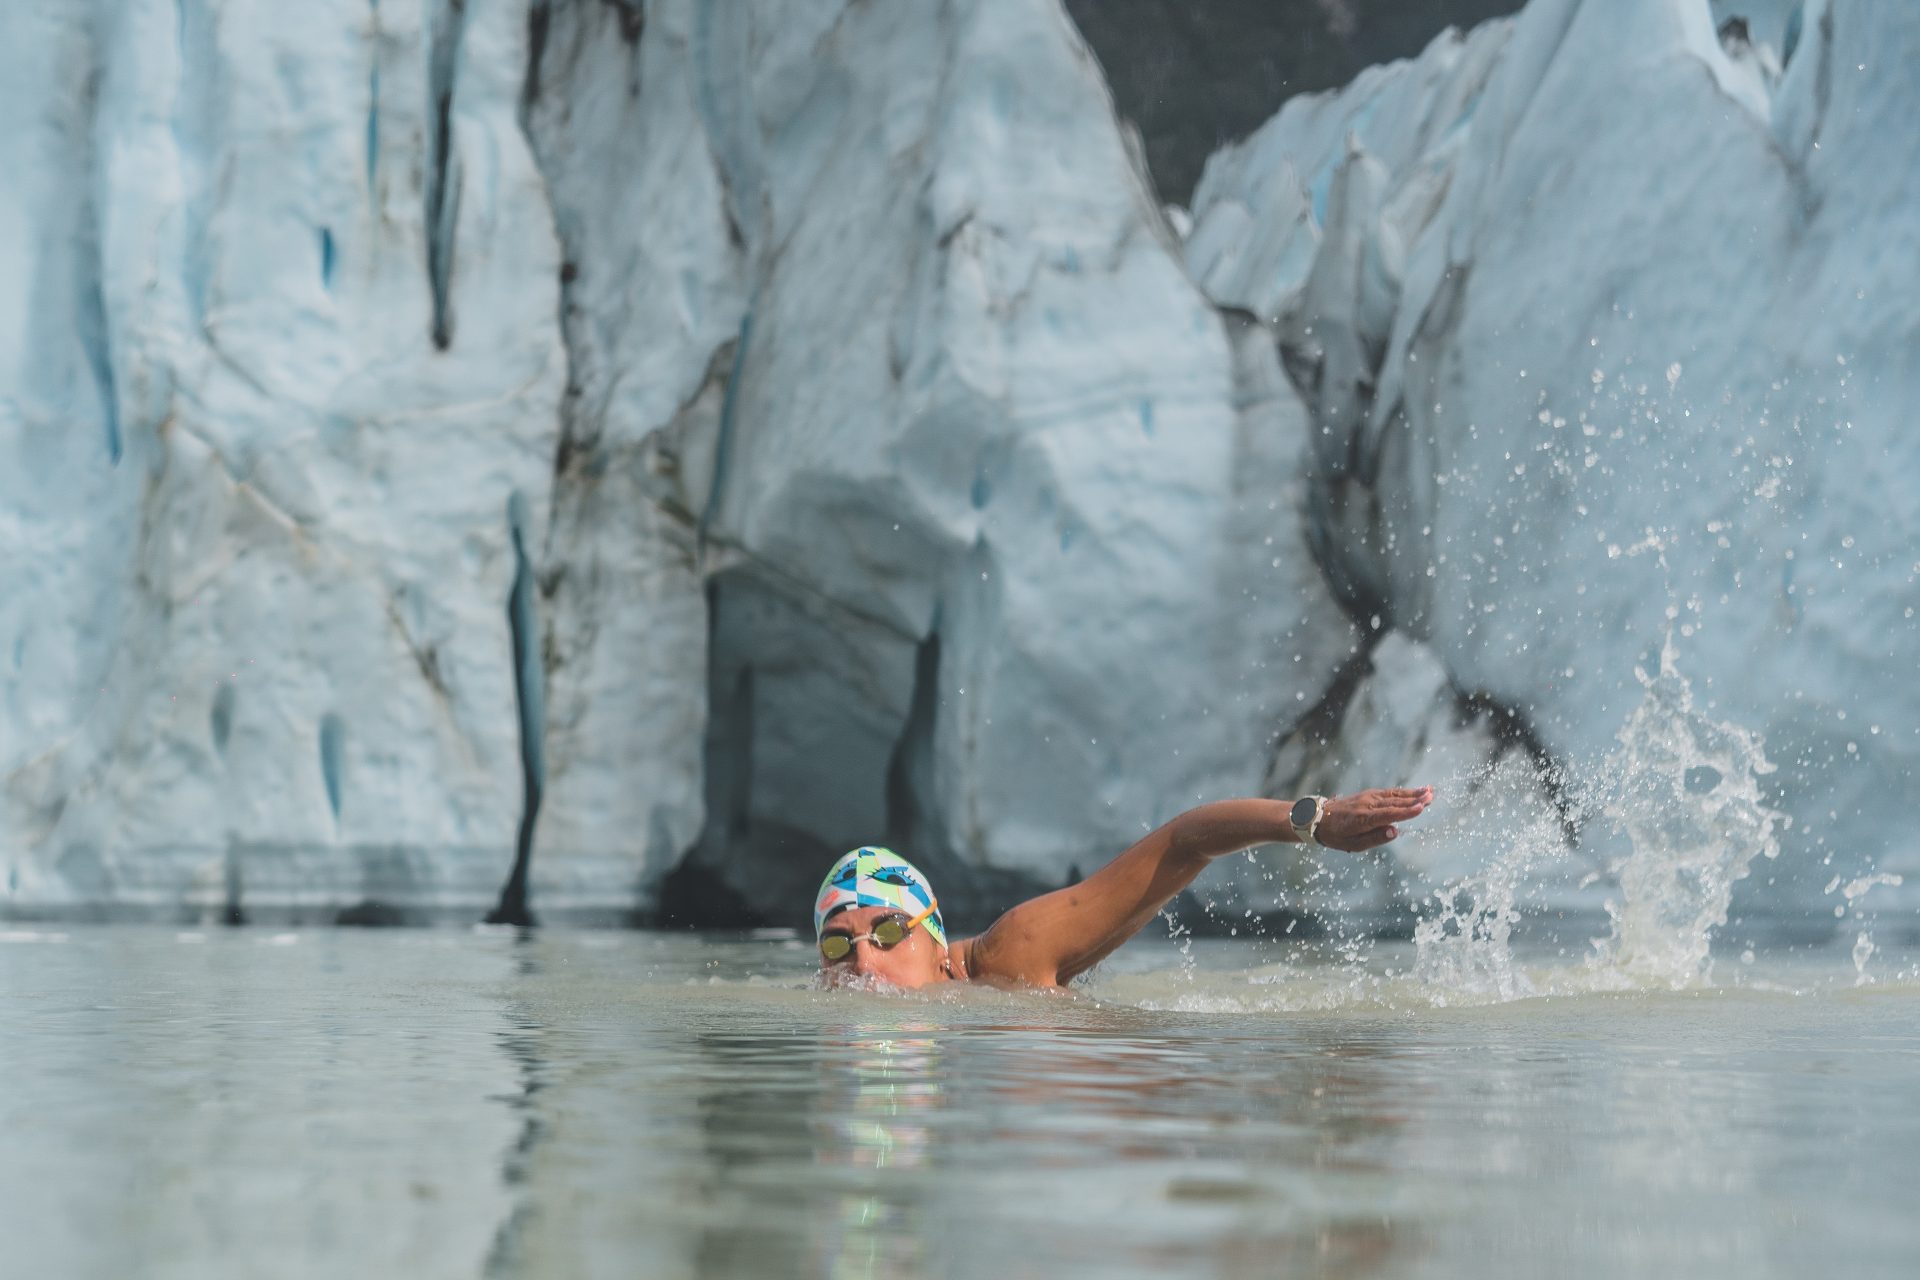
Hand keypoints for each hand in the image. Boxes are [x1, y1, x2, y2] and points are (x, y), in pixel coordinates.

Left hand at [1315, 786, 1432, 851]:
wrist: (1320, 818)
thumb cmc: (1337, 836)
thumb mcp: (1354, 844)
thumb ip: (1375, 838)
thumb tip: (1395, 831)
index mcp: (1363, 819)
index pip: (1389, 814)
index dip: (1406, 812)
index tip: (1422, 808)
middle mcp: (1367, 805)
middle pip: (1394, 802)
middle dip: (1414, 799)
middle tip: (1431, 796)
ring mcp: (1368, 797)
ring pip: (1393, 795)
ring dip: (1412, 793)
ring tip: (1429, 791)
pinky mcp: (1369, 794)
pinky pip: (1388, 793)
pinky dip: (1403, 792)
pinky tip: (1415, 792)